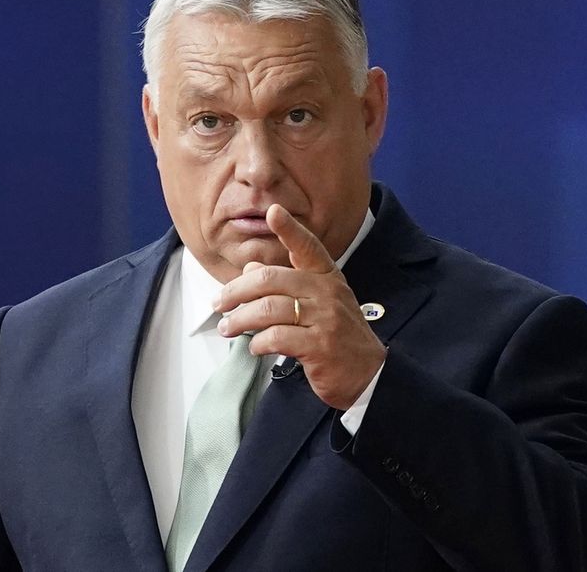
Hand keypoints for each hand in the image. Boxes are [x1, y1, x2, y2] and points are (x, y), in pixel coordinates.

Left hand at [213, 204, 385, 409]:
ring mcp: (325, 319)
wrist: (367, 374)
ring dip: (240, 319)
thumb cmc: (336, 336)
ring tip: (227, 328)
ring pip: (269, 309)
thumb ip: (285, 284)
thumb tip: (249, 269)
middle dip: (236, 290)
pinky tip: (254, 346)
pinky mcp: (319, 346)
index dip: (290, 228)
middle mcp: (327, 293)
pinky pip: (277, 337)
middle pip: (271, 279)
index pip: (307, 246)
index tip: (273, 211)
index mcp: (327, 277)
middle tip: (219, 303)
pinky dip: (258, 342)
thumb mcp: (316, 304)